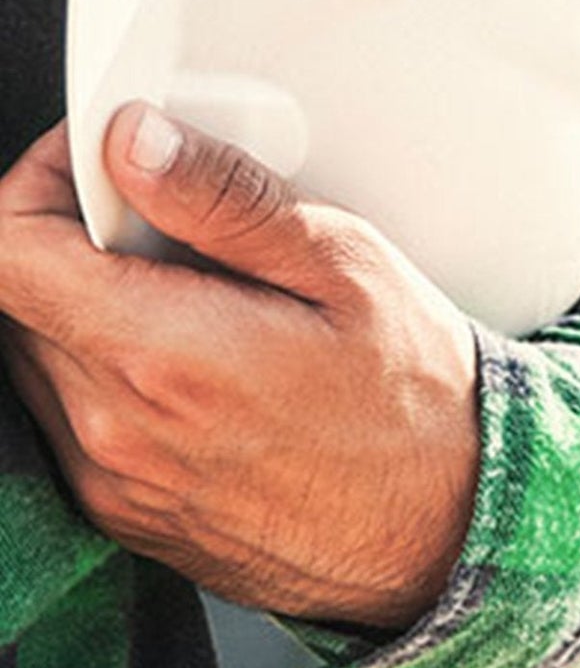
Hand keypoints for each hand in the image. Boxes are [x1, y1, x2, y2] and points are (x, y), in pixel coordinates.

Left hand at [0, 106, 479, 631]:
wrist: (447, 525)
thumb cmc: (411, 398)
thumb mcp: (345, 265)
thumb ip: (226, 200)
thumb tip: (135, 142)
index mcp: (165, 354)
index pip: (7, 249)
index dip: (41, 181)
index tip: (102, 161)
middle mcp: (116, 428)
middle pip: (18, 295)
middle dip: (77, 236)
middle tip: (174, 224)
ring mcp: (112, 481)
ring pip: (38, 353)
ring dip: (90, 303)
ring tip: (197, 296)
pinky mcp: (122, 513)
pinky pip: (71, 413)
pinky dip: (109, 366)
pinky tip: (197, 360)